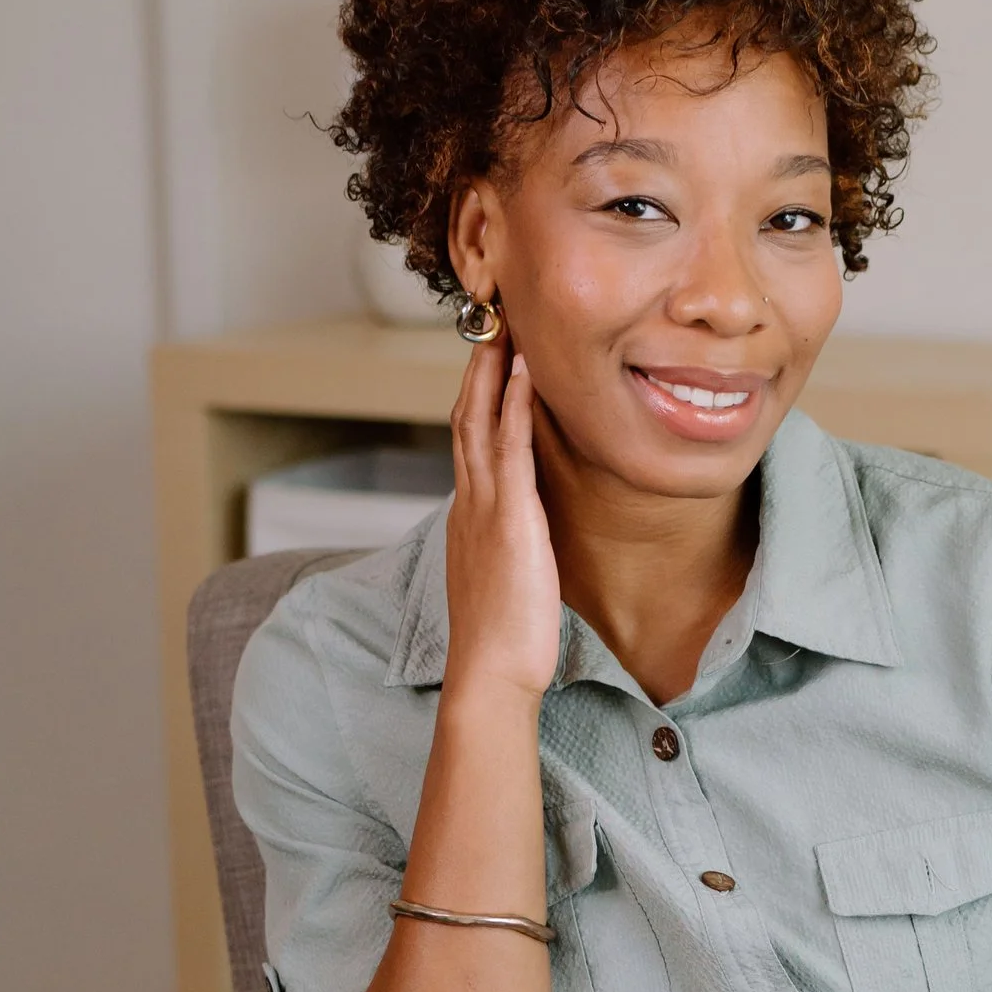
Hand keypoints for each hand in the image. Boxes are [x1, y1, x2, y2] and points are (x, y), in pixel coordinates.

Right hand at [444, 317, 561, 699]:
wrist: (491, 675)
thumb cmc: (502, 643)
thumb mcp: (504, 579)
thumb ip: (508, 547)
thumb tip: (524, 536)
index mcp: (468, 516)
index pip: (469, 441)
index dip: (477, 395)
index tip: (490, 357)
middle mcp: (469, 503)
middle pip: (466, 416)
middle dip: (477, 366)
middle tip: (491, 317)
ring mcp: (483, 508)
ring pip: (480, 421)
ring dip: (492, 369)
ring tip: (505, 323)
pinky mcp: (508, 520)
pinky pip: (509, 450)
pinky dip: (514, 407)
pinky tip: (525, 372)